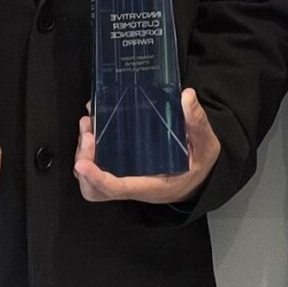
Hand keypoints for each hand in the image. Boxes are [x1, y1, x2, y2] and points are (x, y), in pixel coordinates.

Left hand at [74, 88, 220, 204]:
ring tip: (87, 123)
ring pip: (91, 180)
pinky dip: (89, 149)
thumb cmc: (201, 162)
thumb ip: (196, 122)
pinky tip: (94, 125)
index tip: (82, 163)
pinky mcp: (121, 169)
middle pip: (96, 190)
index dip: (97, 178)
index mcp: (153, 186)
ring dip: (83, 153)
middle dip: (84, 162)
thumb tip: (187, 97)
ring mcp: (125, 179)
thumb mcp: (205, 143)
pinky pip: (98, 166)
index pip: (118, 189)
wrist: (200, 176)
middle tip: (88, 132)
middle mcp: (134, 186)